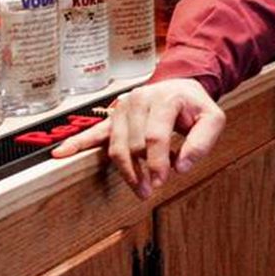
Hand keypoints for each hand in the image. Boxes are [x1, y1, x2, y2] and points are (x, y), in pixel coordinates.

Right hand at [51, 79, 225, 198]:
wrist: (181, 86)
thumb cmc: (195, 106)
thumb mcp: (213, 119)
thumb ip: (202, 142)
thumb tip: (181, 167)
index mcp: (165, 97)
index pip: (154, 135)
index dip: (156, 162)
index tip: (160, 182)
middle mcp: (140, 99)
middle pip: (133, 144)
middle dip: (142, 170)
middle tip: (151, 189)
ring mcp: (123, 107)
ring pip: (116, 146)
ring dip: (125, 171)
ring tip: (138, 188)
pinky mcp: (113, 116)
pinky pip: (94, 131)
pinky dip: (77, 143)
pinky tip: (61, 153)